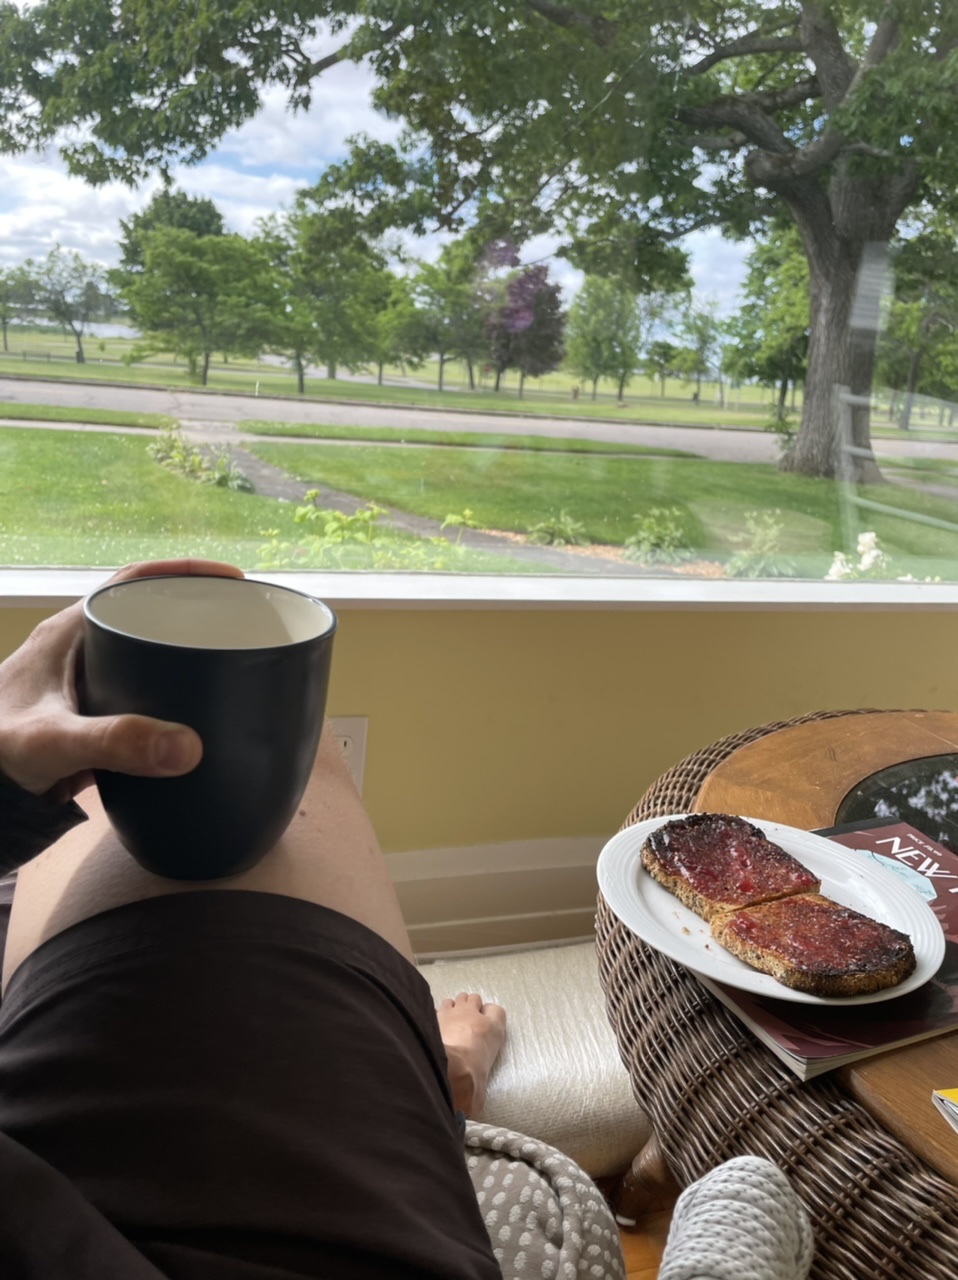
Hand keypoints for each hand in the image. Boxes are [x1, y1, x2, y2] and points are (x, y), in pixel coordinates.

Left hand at [0, 558, 244, 800]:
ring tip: (235, 664)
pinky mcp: (92, 719)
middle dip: (196, 613)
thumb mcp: (52, 741)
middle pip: (147, 614)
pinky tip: (199, 716)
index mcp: (69, 633)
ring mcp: (86, 685)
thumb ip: (115, 742)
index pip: (132, 582)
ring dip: (186, 657)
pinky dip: (173, 698)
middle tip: (244, 623)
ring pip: (147, 656)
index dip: (183, 572)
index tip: (232, 578)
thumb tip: (190, 746)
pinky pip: (142, 696)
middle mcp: (81, 651)